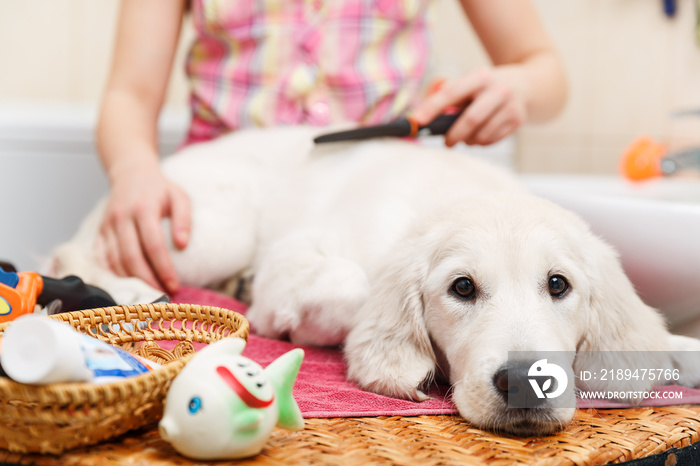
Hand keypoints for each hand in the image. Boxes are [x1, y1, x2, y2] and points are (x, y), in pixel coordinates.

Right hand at [96, 164, 190, 293]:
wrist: (131, 173)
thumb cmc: (159, 189)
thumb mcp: (179, 197)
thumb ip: (184, 219)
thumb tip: (183, 245)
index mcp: (143, 209)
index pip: (153, 245)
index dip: (163, 268)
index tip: (174, 285)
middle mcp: (122, 217)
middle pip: (131, 257)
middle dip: (146, 280)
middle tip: (162, 294)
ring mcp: (107, 225)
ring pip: (114, 261)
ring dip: (131, 281)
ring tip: (149, 292)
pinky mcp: (100, 231)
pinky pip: (103, 258)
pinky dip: (114, 274)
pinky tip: (128, 284)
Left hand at [411, 67, 526, 146]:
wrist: (529, 85)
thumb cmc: (487, 87)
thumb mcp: (472, 81)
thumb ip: (450, 95)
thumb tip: (424, 117)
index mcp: (480, 76)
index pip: (451, 93)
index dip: (432, 107)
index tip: (416, 120)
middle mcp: (498, 90)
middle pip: (470, 120)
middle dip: (454, 135)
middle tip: (447, 142)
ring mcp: (511, 106)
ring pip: (482, 135)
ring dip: (469, 141)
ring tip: (466, 136)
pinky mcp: (518, 120)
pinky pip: (492, 141)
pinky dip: (481, 142)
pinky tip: (481, 135)